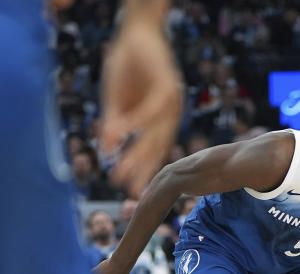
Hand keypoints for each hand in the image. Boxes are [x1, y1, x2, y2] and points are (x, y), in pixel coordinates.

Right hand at [100, 19, 182, 194]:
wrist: (137, 32)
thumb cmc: (129, 66)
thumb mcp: (116, 99)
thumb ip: (114, 124)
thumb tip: (105, 149)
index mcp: (160, 121)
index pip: (152, 151)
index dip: (142, 170)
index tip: (131, 192)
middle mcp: (169, 116)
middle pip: (155, 148)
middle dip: (141, 170)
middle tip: (131, 192)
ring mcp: (171, 103)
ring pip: (155, 134)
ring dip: (138, 153)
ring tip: (124, 171)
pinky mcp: (168, 86)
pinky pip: (152, 108)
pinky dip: (137, 121)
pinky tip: (124, 133)